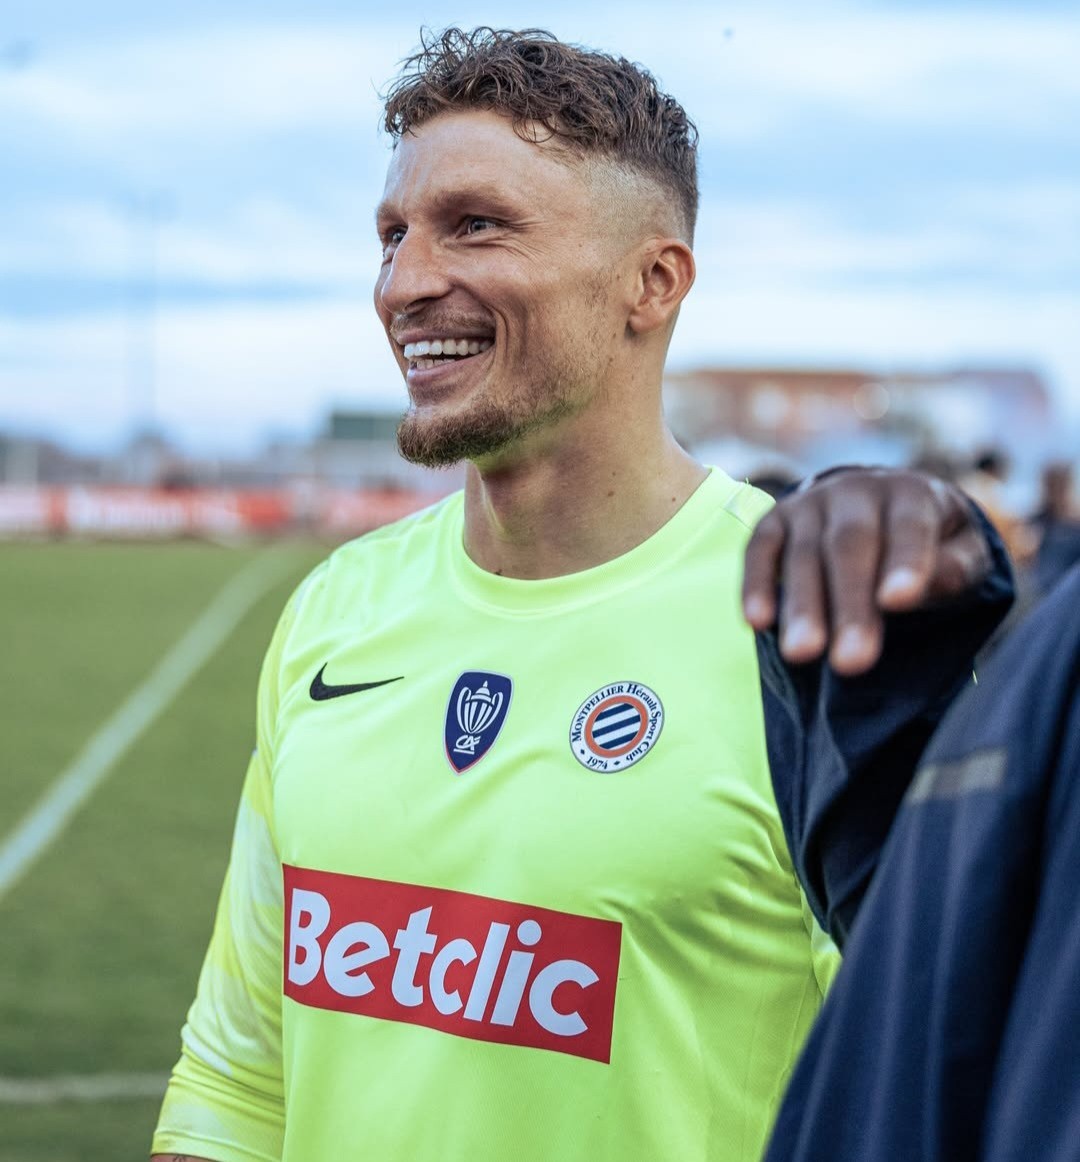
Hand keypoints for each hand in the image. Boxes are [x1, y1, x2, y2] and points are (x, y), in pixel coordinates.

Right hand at [742, 468, 992, 674]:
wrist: (881, 505)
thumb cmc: (930, 543)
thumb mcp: (961, 552)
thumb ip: (952, 570)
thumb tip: (914, 592)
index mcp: (912, 494)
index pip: (909, 526)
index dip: (904, 562)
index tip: (899, 602)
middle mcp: (856, 490)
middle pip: (849, 545)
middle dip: (849, 603)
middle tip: (851, 660)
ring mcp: (810, 504)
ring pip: (803, 553)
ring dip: (802, 606)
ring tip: (803, 655)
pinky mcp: (774, 521)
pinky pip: (759, 550)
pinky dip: (756, 584)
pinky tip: (757, 622)